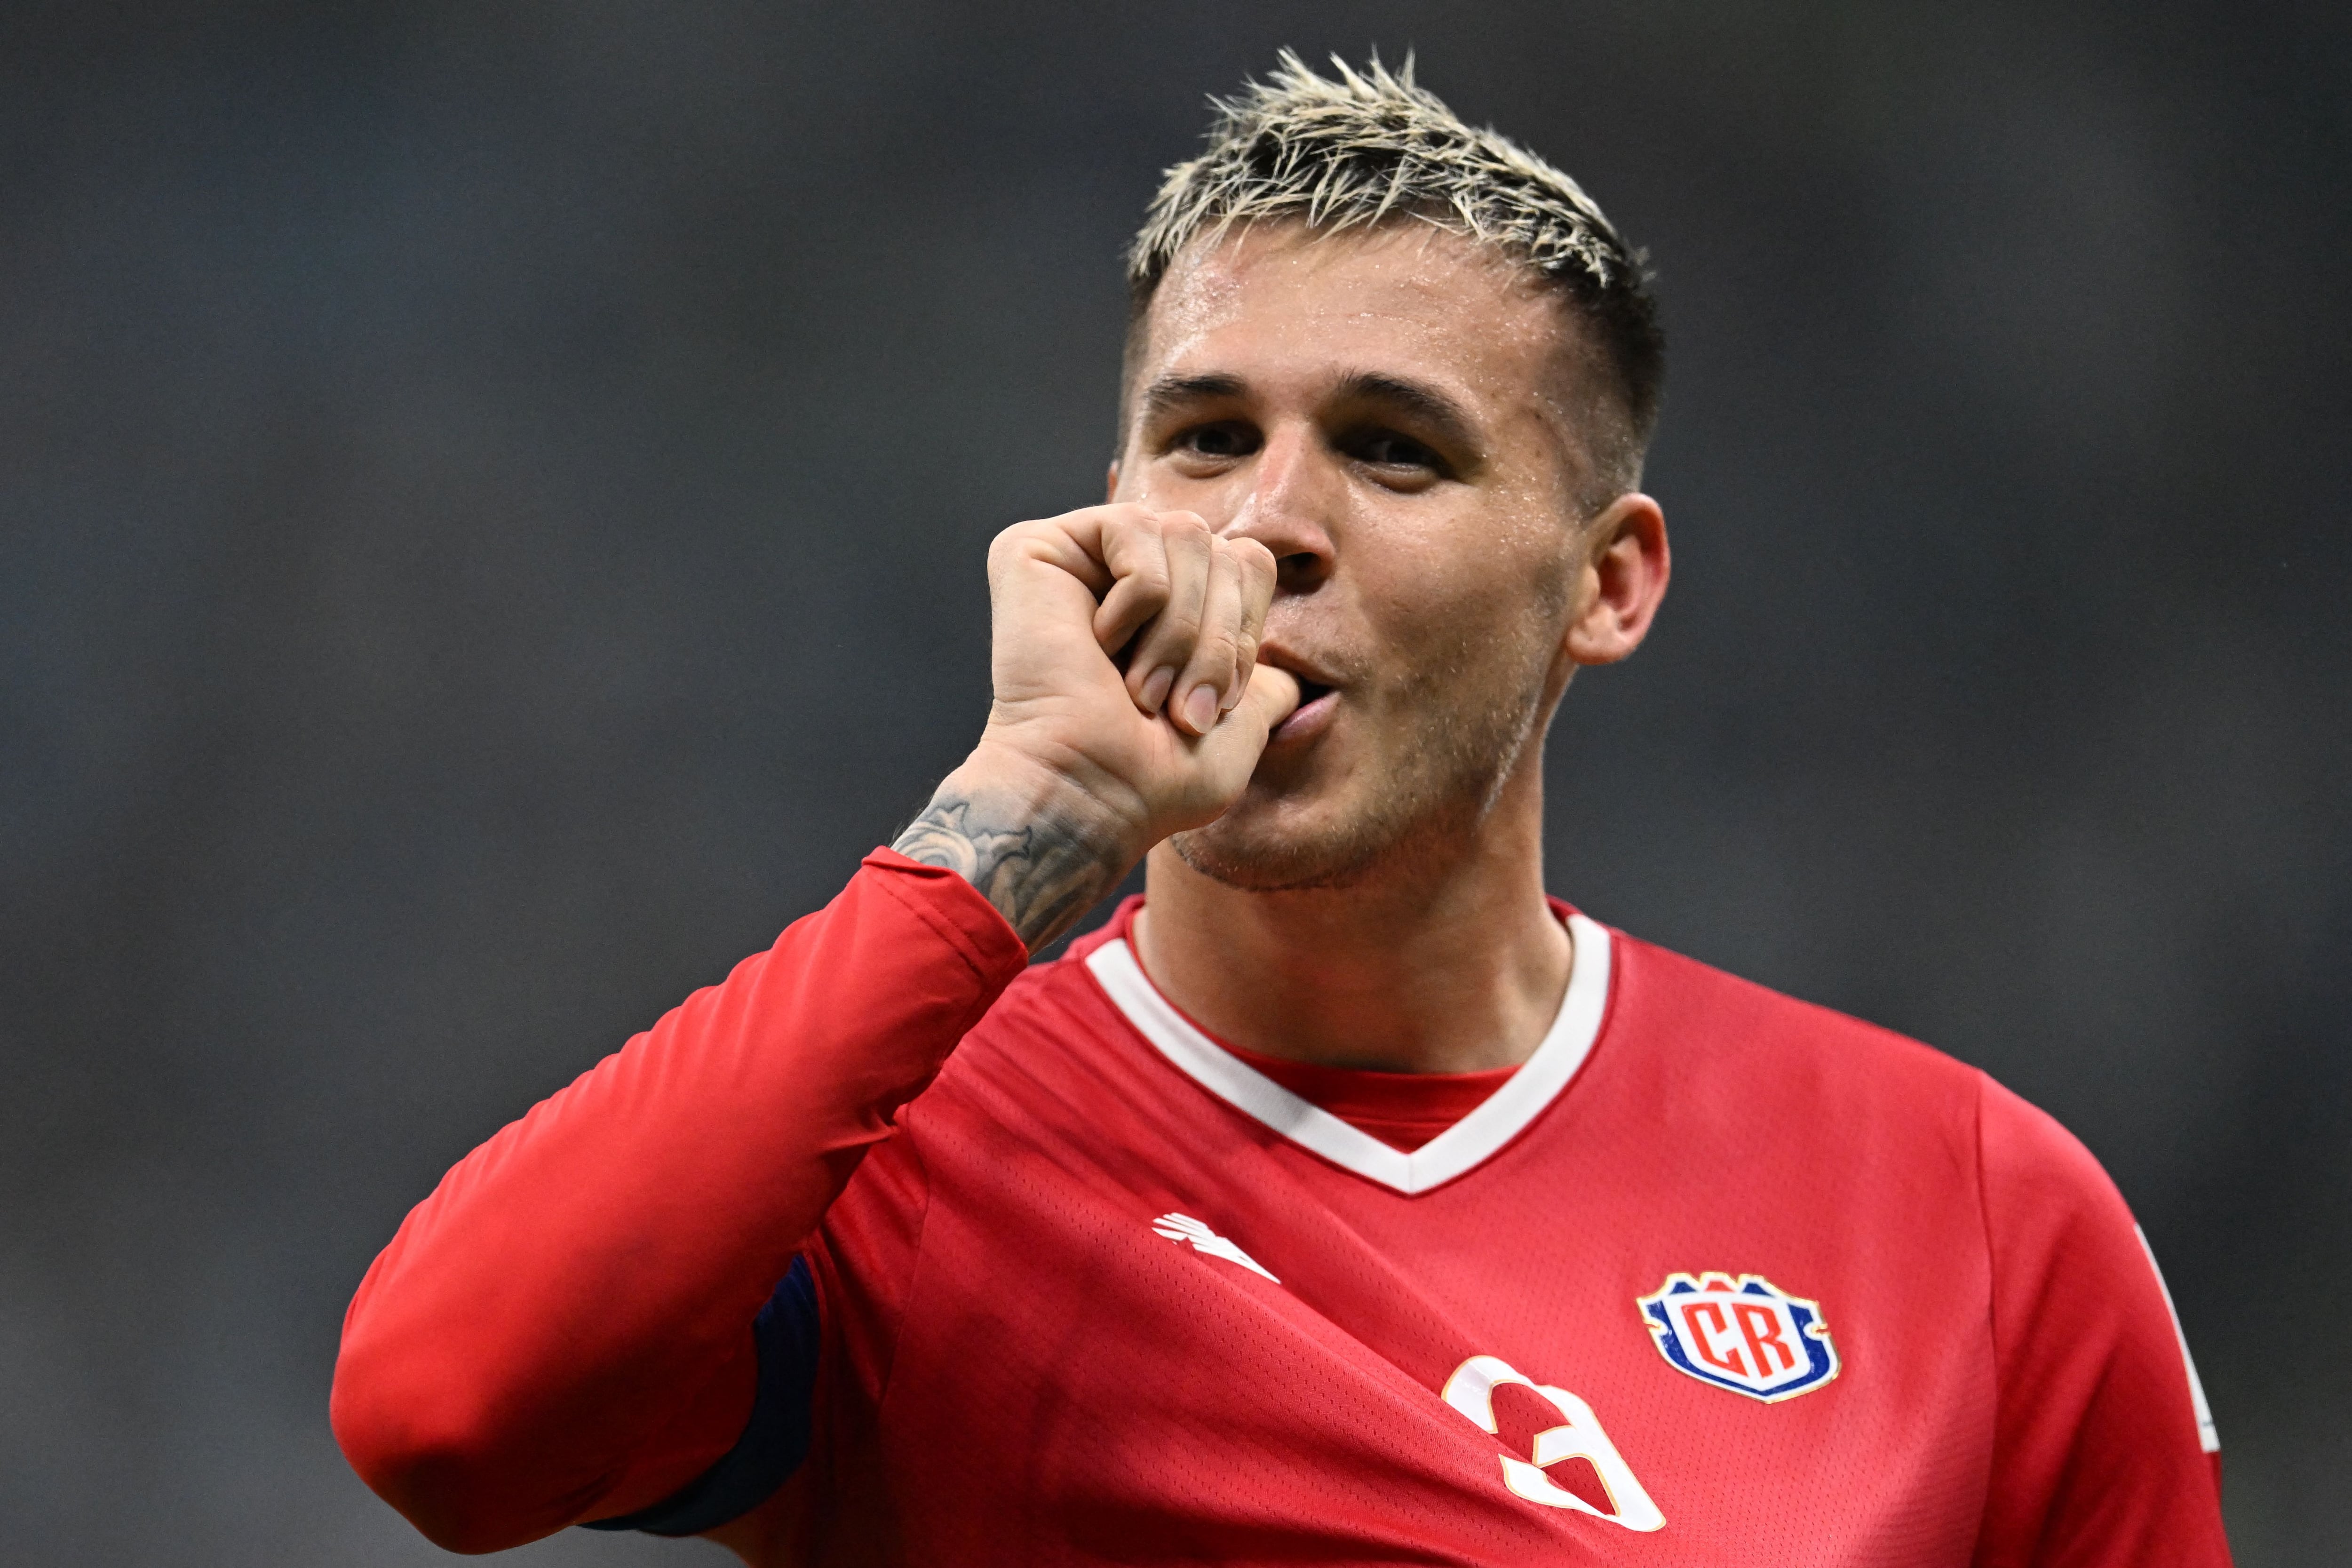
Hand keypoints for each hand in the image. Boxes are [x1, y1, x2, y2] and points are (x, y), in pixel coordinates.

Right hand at [894, 505, 1298, 949]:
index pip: (1248, 562)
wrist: (1087, 794)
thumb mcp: (1238, 733)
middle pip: (1223, 547)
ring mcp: (1080, 556)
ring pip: (1186, 533)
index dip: (1245, 631)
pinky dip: (1138, 601)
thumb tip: (1291, 682)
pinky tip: (1096, 645)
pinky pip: (1135, 530)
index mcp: (1168, 608)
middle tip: (1176, 707)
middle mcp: (1123, 572)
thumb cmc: (1153, 781)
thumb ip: (1266, 690)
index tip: (1216, 704)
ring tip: (1140, 689)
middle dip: (1218, 636)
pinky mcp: (1037, 546)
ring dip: (1179, 628)